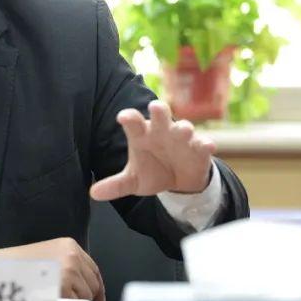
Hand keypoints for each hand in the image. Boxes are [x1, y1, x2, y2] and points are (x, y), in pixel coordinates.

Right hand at [0, 237, 105, 300]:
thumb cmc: (18, 267)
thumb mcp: (48, 256)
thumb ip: (68, 266)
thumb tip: (87, 289)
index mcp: (69, 246)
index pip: (94, 269)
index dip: (97, 287)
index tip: (98, 299)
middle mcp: (72, 256)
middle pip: (93, 283)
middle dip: (87, 297)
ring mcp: (69, 271)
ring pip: (87, 296)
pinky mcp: (64, 287)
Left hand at [90, 100, 215, 201]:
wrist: (179, 180)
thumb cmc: (152, 171)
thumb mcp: (133, 181)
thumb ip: (115, 185)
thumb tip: (93, 193)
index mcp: (142, 135)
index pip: (133, 122)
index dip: (129, 118)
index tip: (123, 117)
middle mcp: (161, 131)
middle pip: (160, 115)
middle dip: (159, 110)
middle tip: (156, 107)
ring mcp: (181, 138)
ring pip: (184, 127)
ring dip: (183, 128)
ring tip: (183, 130)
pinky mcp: (199, 149)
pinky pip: (203, 144)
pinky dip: (206, 144)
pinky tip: (207, 146)